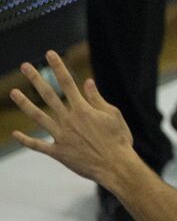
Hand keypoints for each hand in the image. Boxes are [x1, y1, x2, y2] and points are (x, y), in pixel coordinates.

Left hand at [10, 51, 134, 185]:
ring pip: (38, 117)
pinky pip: (38, 145)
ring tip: (14, 92)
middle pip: (49, 95)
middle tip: (26, 66)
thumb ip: (97, 99)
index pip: (68, 82)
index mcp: (83, 108)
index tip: (50, 54)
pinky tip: (15, 134)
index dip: (58, 66)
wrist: (114, 165)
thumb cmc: (118, 138)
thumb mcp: (112, 114)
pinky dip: (26, 140)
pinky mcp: (57, 152)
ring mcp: (60, 136)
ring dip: (25, 104)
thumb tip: (86, 82)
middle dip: (37, 79)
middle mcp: (68, 119)